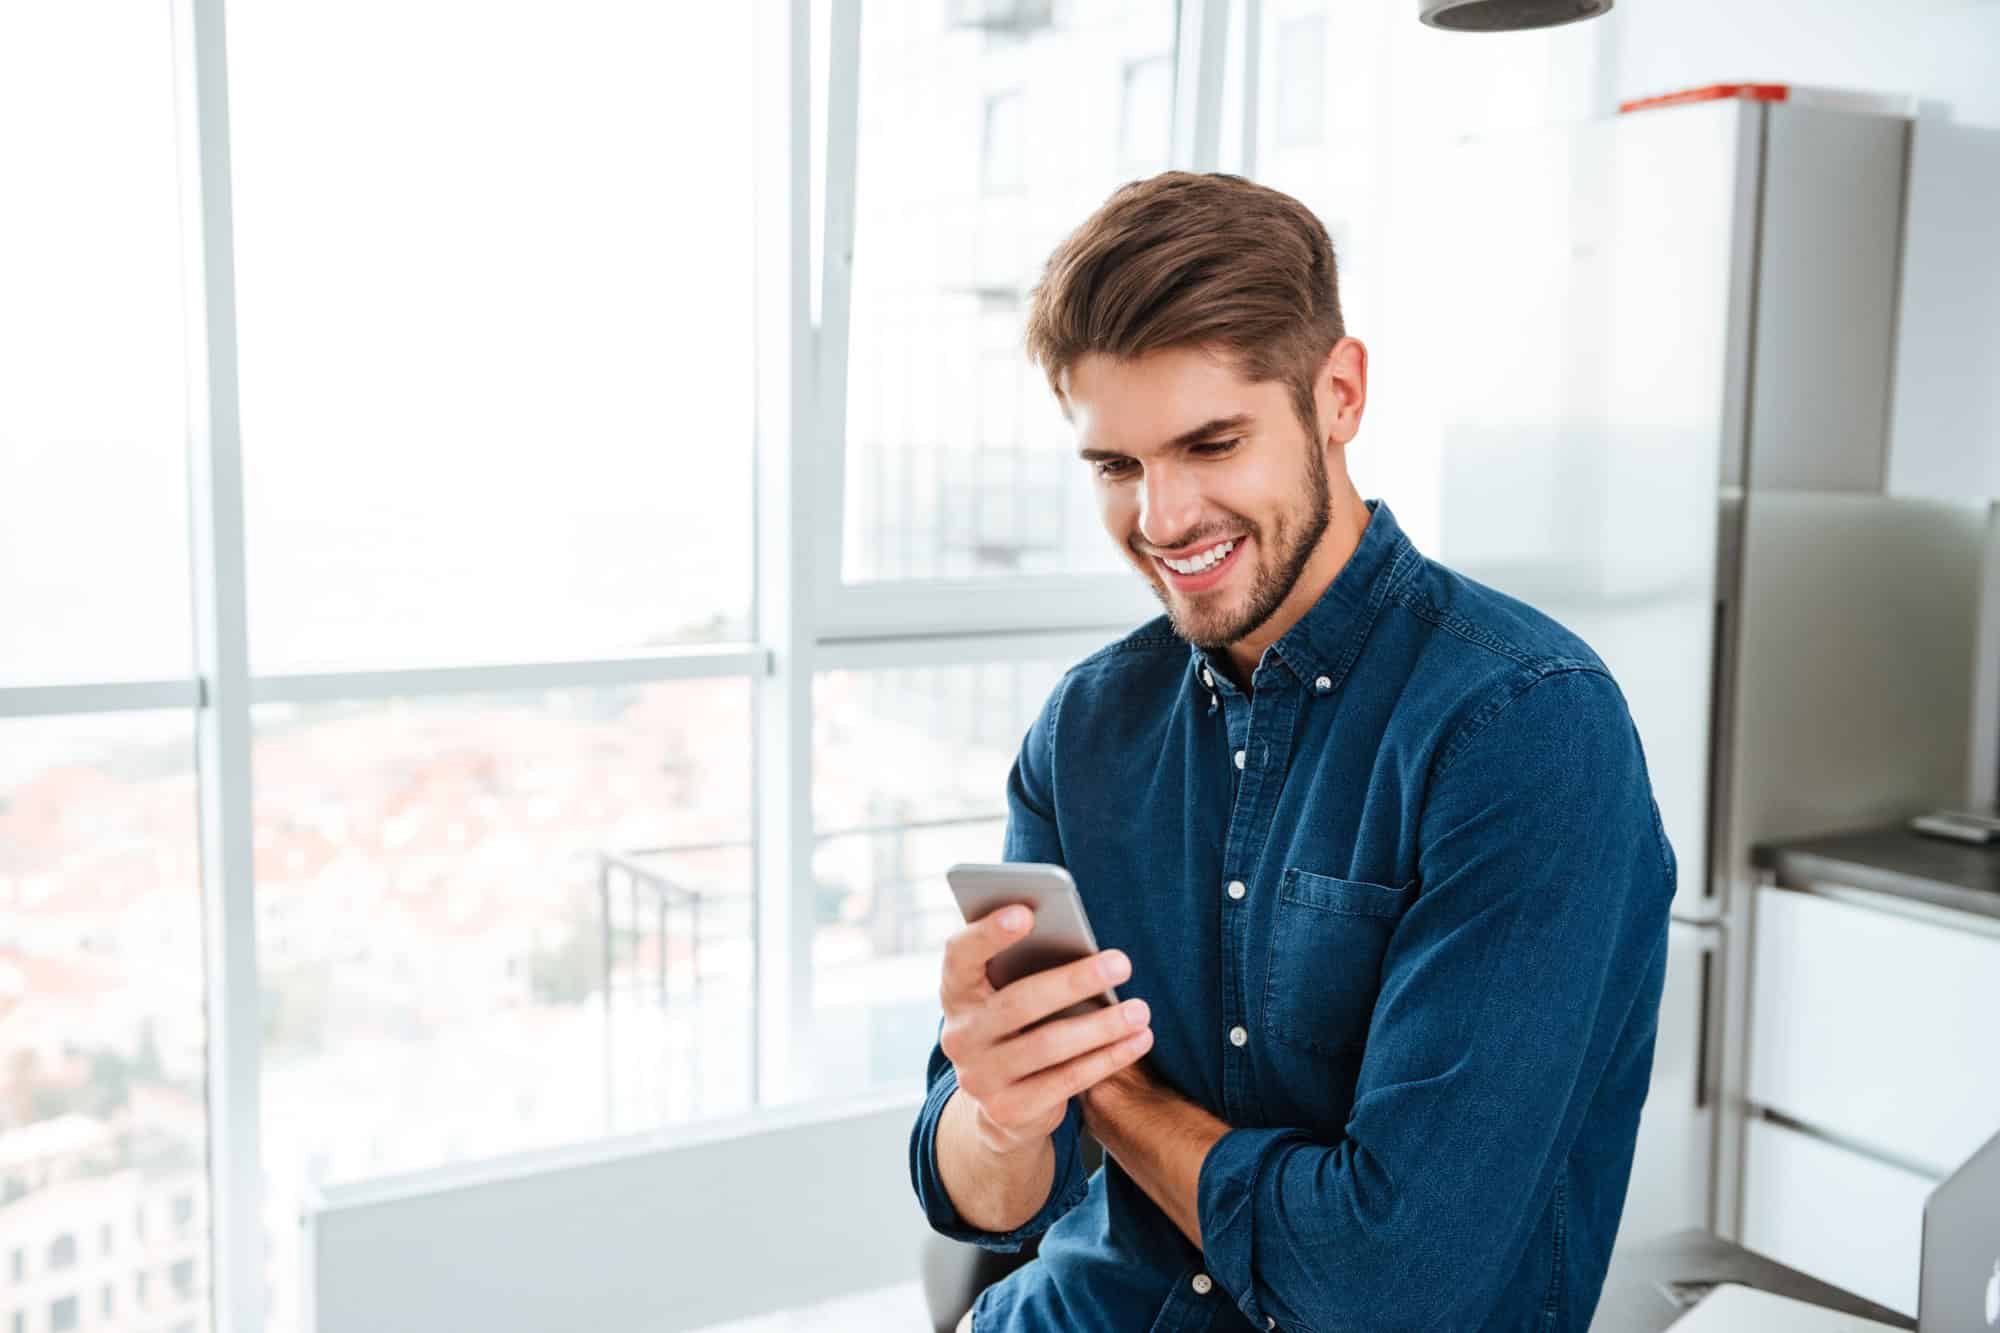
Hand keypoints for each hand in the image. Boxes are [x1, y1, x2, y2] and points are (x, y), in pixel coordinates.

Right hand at [937, 904, 1153, 1157]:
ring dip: (1101, 1025)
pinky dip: (1107, 1059)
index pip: (959, 955)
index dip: (987, 933)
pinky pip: (1066, 1081)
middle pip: (1018, 1002)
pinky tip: (1138, 1040)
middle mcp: (959, 1035)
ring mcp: (979, 1077)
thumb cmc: (1018, 1026)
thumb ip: (1025, 967)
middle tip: (1121, 963)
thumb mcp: (1008, 995)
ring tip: (1140, 1010)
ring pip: (1048, 1045)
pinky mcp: (1008, 1109)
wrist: (1003, 1105)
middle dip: (1074, 981)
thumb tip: (1078, 939)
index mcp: (956, 993)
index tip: (1027, 912)